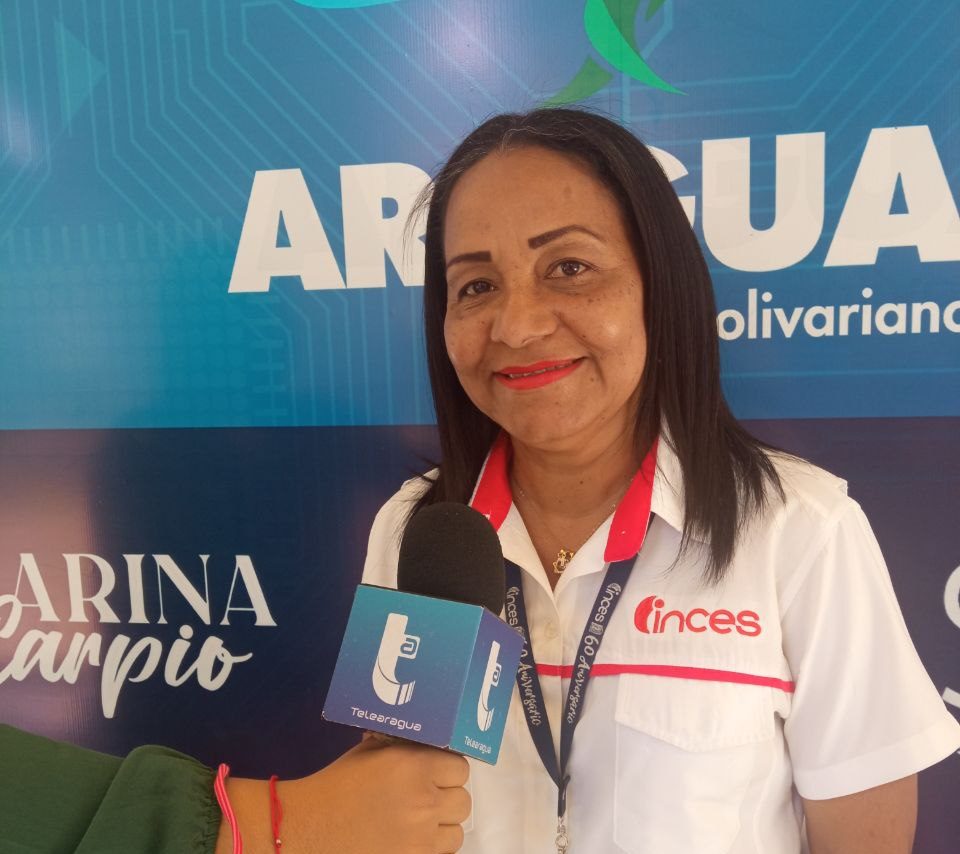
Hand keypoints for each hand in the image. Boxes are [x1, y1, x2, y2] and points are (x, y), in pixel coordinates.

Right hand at [218, 737, 470, 853]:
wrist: (307, 828)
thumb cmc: (338, 785)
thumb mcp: (371, 751)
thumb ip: (404, 744)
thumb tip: (428, 738)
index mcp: (413, 766)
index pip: (460, 768)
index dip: (448, 770)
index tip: (436, 773)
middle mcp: (424, 800)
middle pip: (463, 800)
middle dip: (447, 797)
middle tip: (426, 797)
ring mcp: (421, 836)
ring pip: (458, 831)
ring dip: (443, 825)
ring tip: (420, 821)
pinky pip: (442, 852)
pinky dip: (432, 846)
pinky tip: (412, 839)